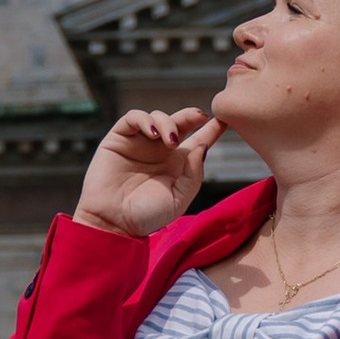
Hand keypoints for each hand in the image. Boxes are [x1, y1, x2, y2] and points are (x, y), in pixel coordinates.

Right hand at [75, 105, 223, 238]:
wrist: (113, 223)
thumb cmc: (147, 216)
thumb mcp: (179, 199)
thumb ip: (194, 174)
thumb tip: (202, 146)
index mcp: (178, 164)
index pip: (199, 140)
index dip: (212, 129)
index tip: (226, 119)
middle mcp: (160, 150)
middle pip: (180, 122)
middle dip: (191, 115)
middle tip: (200, 116)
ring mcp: (139, 142)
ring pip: (158, 116)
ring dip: (168, 122)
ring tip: (170, 140)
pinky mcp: (119, 138)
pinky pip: (133, 119)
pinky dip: (145, 120)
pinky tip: (152, 133)